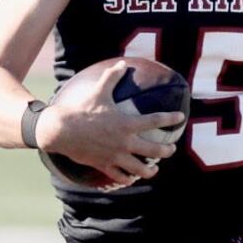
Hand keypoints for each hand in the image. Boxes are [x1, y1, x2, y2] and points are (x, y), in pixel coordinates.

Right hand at [39, 58, 185, 187]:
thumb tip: (122, 63)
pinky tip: (131, 179)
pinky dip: (127, 179)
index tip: (180, 117)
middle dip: (166, 150)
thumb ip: (112, 78)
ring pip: (140, 169)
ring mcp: (115, 156)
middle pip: (154, 150)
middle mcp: (125, 142)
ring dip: (150, 170)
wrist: (61, 130)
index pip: (156, 120)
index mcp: (127, 123)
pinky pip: (120, 177)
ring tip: (154, 169)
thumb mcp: (98, 91)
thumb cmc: (81, 109)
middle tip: (171, 149)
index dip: (170, 118)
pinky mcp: (104, 165)